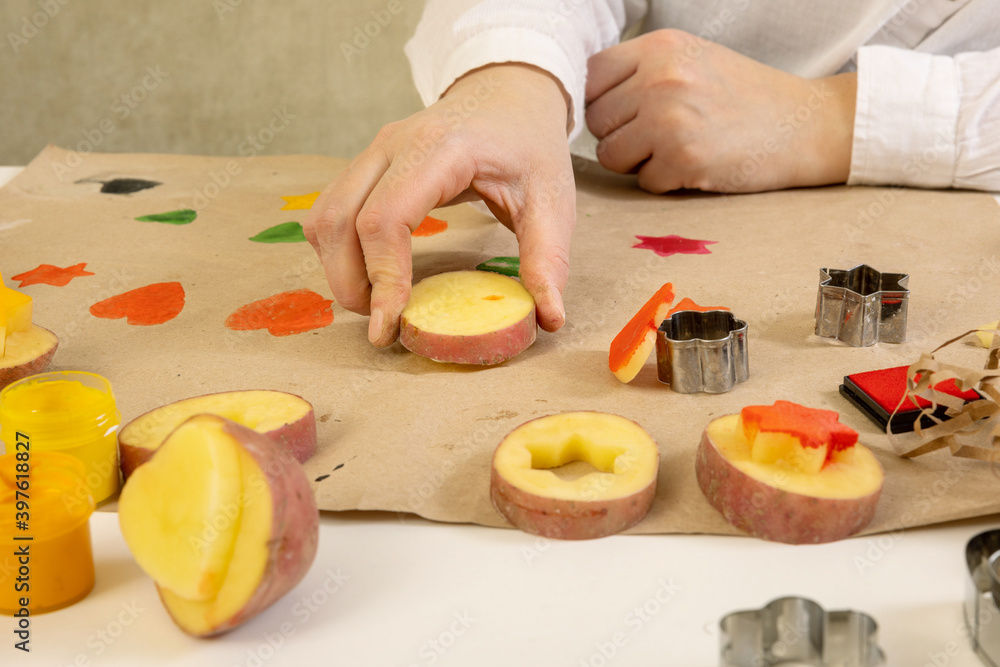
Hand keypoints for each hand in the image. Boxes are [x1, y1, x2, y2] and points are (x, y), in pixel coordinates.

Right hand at [303, 64, 574, 345]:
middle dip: (351, 283)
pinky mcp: (366, 163)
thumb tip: (549, 319)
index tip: (388, 325)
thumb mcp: (552, 199)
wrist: (508, 92)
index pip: (385, 220)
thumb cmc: (529, 145)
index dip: (381, 277)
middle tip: (383, 325)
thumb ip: (547, 258)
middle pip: (340, 221)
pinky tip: (370, 272)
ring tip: (375, 301)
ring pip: (325, 216)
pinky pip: (331, 209)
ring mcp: (373, 150)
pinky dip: (339, 249)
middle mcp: (393, 145)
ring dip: (338, 268)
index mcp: (439, 150)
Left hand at [585, 29, 856, 192]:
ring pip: (611, 155)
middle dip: (620, 134)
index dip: (602, 100)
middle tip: (658, 135)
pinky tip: (695, 165)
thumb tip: (584, 97)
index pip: (592, 76)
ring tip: (674, 150)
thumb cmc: (744, 95)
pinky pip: (644, 182)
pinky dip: (665, 182)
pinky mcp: (683, 160)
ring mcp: (670, 120)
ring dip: (636, 162)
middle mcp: (661, 79)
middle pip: (597, 120)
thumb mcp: (693, 59)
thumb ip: (641, 70)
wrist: (804, 124)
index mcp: (661, 47)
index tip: (624, 113)